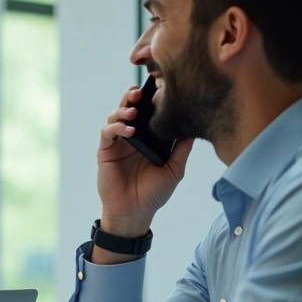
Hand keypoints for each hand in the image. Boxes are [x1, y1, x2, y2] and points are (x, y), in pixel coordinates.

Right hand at [97, 85, 194, 239]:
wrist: (134, 212)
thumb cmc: (154, 193)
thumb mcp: (174, 169)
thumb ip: (182, 149)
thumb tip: (194, 128)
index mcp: (149, 138)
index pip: (148, 112)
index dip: (151, 99)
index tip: (159, 88)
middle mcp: (133, 136)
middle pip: (130, 108)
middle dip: (133, 96)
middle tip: (140, 91)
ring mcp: (119, 143)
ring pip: (116, 116)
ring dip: (123, 109)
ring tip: (133, 110)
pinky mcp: (106, 151)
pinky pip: (107, 133)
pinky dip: (116, 128)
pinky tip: (128, 130)